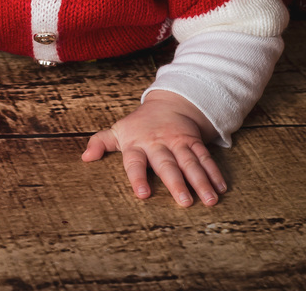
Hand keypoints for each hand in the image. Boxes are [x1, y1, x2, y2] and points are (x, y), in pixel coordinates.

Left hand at [81, 92, 226, 206]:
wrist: (169, 102)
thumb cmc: (139, 125)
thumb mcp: (118, 130)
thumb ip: (101, 143)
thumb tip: (84, 158)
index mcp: (137, 144)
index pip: (135, 162)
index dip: (138, 178)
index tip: (143, 194)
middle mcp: (159, 144)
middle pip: (168, 165)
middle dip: (177, 183)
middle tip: (185, 202)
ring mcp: (179, 143)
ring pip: (190, 163)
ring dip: (201, 181)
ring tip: (209, 200)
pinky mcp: (195, 142)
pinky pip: (205, 158)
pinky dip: (214, 172)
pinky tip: (221, 188)